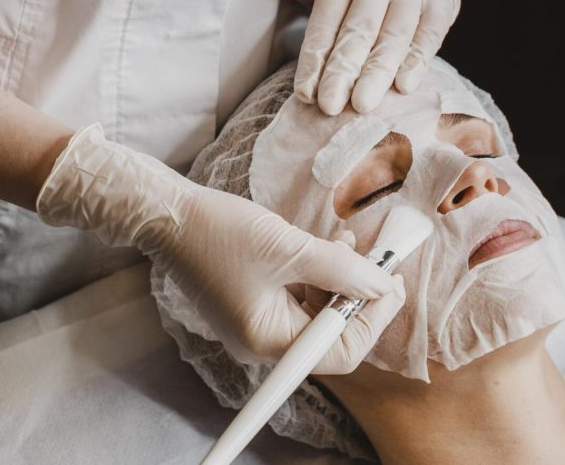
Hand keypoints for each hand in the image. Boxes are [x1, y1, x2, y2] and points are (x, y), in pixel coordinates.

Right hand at [37, 125, 404, 371]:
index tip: (395, 282)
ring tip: (348, 243)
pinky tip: (327, 246)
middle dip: (358, 295)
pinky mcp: (254, 299)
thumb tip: (382, 285)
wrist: (169, 214)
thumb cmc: (220, 232)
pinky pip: (298, 296)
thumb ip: (341, 270)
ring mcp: (257, 321)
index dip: (375, 318)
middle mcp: (263, 340)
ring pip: (317, 310)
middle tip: (380, 259)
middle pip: (330, 332)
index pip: (340, 350)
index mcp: (268, 340)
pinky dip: (318, 274)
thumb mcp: (289, 247)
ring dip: (340, 279)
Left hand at [281, 0, 458, 115]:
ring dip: (378, 73)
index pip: (327, 17)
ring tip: (362, 104)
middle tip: (330, 106)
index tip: (305, 94)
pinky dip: (417, 61)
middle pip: (361, 28)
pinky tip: (403, 87)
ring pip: (395, 34)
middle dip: (344, 70)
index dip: (315, 57)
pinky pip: (430, 34)